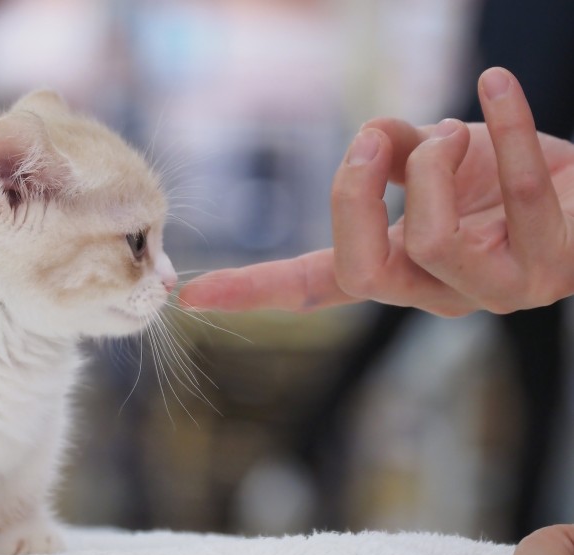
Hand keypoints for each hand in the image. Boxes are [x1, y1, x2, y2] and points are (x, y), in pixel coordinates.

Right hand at [178, 67, 573, 316]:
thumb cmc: (505, 175)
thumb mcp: (434, 154)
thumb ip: (393, 153)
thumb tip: (375, 144)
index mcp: (396, 269)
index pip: (314, 289)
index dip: (254, 292)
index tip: (193, 294)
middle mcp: (432, 293)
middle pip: (359, 270)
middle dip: (352, 192)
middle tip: (370, 140)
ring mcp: (490, 293)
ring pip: (430, 241)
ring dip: (431, 161)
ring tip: (453, 129)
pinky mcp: (548, 272)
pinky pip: (511, 196)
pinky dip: (504, 126)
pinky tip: (499, 84)